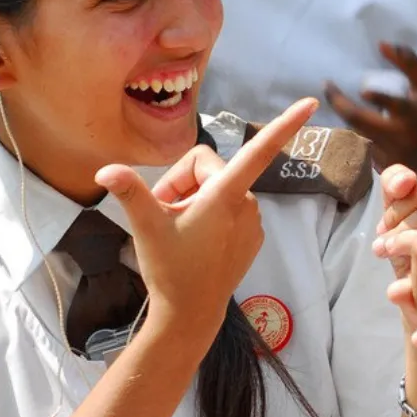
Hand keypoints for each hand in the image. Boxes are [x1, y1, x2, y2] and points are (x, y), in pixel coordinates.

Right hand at [95, 99, 318, 343]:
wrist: (191, 314)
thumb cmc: (170, 270)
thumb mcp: (146, 227)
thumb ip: (130, 192)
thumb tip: (106, 171)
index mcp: (226, 195)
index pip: (260, 149)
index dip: (285, 124)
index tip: (311, 103)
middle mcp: (247, 203)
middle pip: (208, 167)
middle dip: (183, 183)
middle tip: (164, 212)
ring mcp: (253, 220)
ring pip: (217, 187)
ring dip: (194, 200)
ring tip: (179, 229)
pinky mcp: (253, 235)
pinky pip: (229, 207)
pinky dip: (210, 214)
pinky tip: (196, 238)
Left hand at [325, 43, 416, 175]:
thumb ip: (408, 62)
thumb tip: (383, 44)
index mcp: (410, 112)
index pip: (375, 100)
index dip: (351, 91)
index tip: (331, 82)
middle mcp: (400, 136)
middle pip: (356, 121)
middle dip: (337, 103)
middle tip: (328, 89)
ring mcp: (395, 156)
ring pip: (359, 136)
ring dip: (350, 122)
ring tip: (343, 107)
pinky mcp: (394, 169)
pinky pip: (369, 151)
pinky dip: (363, 137)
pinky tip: (365, 128)